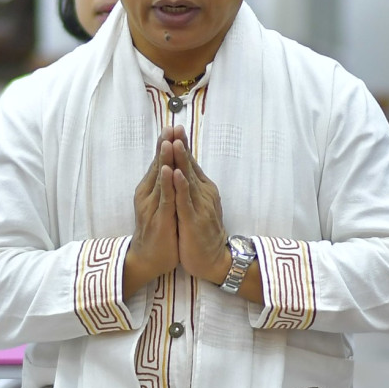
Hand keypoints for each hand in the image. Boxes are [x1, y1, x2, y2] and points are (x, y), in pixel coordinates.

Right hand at [124, 133, 178, 293]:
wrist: (147, 259)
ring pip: (160, 179)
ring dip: (164, 159)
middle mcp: (147, 195)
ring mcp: (152, 207)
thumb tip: (168, 166)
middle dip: (165, 145)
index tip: (172, 126)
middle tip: (171, 126)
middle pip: (158, 166)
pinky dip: (166, 184)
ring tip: (168, 141)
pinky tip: (169, 170)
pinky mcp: (160, 219)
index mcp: (149, 190)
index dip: (165, 145)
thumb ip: (162, 186)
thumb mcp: (160, 204)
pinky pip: (164, 199)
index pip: (159, 163)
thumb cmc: (157, 230)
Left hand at [167, 131, 230, 283]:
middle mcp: (204, 194)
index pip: (190, 164)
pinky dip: (181, 186)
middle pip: (190, 166)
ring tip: (173, 142)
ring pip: (188, 179)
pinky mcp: (194, 221)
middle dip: (181, 146)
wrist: (214, 261)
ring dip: (180, 160)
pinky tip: (175, 174)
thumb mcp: (199, 206)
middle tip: (174, 126)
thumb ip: (193, 188)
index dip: (182, 146)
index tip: (174, 127)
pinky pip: (186, 201)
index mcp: (203, 190)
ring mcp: (200, 207)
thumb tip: (187, 170)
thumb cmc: (203, 234)